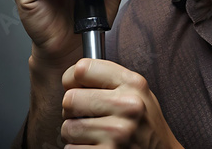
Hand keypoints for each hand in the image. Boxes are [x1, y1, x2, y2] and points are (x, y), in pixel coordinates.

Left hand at [62, 59, 182, 147]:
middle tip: (86, 114)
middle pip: (70, 99)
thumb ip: (110, 80)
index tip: (74, 86)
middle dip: (72, 109)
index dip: (72, 78)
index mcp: (133, 84)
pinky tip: (96, 147)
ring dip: (74, 133)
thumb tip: (70, 77)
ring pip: (67, 128)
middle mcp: (127, 106)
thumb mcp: (137, 92)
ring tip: (94, 133)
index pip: (83, 69)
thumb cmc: (144, 122)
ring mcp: (118, 133)